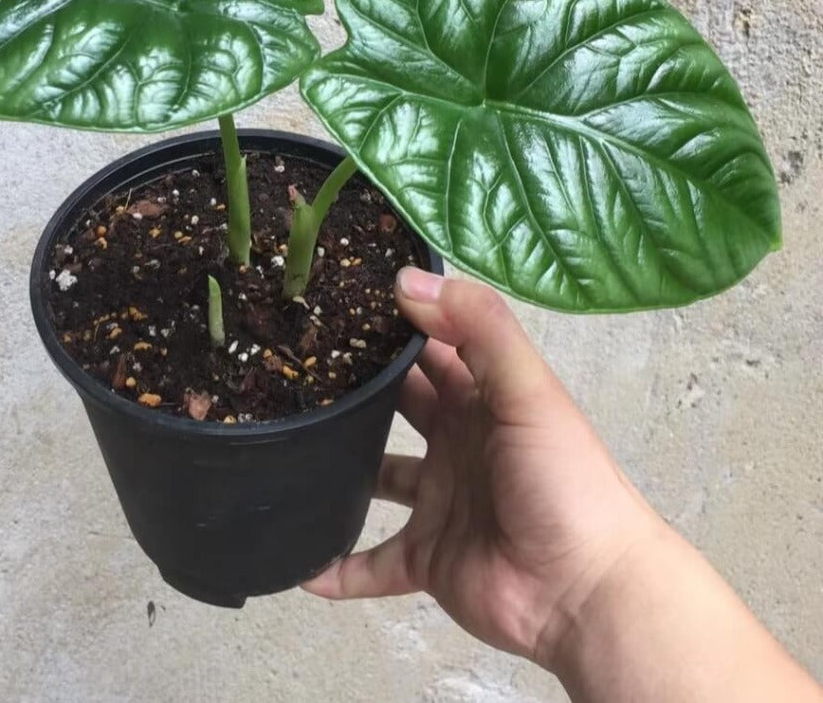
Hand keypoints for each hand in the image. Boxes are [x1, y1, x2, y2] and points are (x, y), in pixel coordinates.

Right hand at [303, 267, 660, 664]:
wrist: (586, 593)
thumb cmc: (564, 481)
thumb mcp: (528, 390)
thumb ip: (478, 329)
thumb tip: (407, 280)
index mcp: (482, 398)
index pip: (429, 349)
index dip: (390, 327)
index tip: (333, 304)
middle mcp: (457, 442)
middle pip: (397, 406)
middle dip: (356, 390)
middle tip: (295, 370)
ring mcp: (440, 501)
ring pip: (378, 479)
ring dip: (340, 471)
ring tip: (286, 451)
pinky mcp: (428, 558)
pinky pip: (375, 561)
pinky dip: (339, 566)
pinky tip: (302, 562)